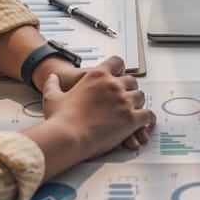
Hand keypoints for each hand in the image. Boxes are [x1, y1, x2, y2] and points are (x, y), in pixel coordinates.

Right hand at [22, 56, 155, 181]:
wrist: (67, 137)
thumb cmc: (60, 119)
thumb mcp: (52, 97)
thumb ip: (53, 84)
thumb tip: (52, 78)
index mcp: (97, 76)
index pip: (117, 62)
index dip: (119, 70)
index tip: (118, 77)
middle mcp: (113, 85)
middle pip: (132, 81)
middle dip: (129, 89)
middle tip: (124, 99)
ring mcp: (124, 101)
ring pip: (140, 97)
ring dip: (137, 103)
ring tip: (132, 111)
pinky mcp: (131, 118)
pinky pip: (147, 115)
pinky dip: (147, 119)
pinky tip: (144, 122)